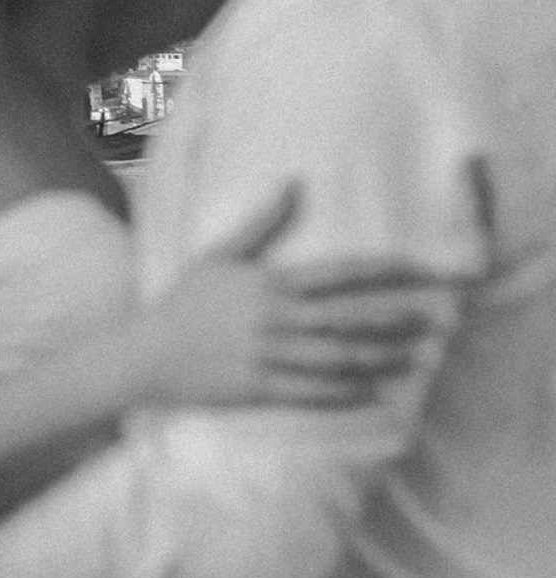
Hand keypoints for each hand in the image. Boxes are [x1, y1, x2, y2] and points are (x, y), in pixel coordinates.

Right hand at [131, 183, 458, 412]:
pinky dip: (345, 393)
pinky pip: (311, 393)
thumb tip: (293, 184)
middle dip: (393, 319)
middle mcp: (274, 321)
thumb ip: (261, 223)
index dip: (380, 272)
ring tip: (414, 358)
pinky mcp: (260, 389)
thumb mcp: (219, 255)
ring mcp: (268, 357)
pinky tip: (374, 393)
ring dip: (379, 358)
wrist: (145, 354)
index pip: (337, 275)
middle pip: (346, 319)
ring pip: (336, 359)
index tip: (415, 270)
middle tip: (433, 319)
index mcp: (270, 285)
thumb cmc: (184, 302)